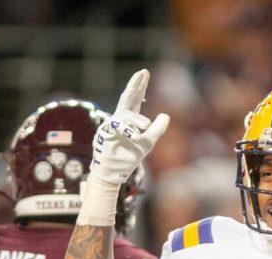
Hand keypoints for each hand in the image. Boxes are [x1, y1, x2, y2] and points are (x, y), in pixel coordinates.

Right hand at [90, 69, 169, 189]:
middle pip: (127, 98)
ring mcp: (111, 125)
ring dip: (136, 119)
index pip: (135, 100)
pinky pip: (116, 127)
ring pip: (124, 115)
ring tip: (146, 125)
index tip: (144, 73)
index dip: (140, 87)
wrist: (114, 172)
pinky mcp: (105, 133)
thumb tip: (166, 115)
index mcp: (128, 120)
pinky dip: (127, 130)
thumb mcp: (148, 142)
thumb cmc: (128, 157)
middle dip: (135, 86)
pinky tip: (136, 135)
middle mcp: (119, 119)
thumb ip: (157, 130)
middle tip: (142, 73)